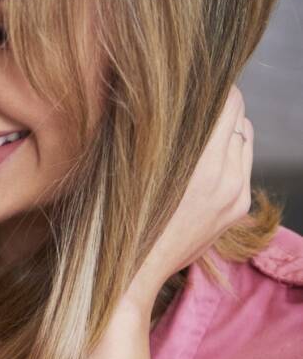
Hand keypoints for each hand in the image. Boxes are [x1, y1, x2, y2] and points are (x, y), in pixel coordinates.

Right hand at [83, 87, 252, 358]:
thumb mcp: (124, 170)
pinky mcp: (239, 206)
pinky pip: (244, 162)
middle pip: (238, 113)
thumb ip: (145, 132)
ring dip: (226, 127)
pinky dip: (229, 152)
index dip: (206, 84)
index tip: (185, 80)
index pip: (223, 100)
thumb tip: (145, 94)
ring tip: (196, 132)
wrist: (129, 277)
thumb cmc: (113, 222)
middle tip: (189, 101)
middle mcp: (224, 175)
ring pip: (245, 135)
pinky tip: (203, 160)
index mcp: (196, 163)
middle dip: (217, 103)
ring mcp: (236, 192)